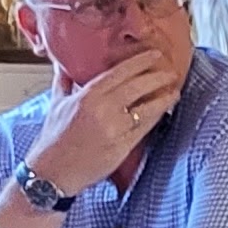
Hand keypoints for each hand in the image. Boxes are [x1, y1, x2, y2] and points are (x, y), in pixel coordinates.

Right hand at [28, 48, 182, 191]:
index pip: (120, 72)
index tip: (155, 55)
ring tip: (174, 90)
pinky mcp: (121, 146)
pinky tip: (164, 111)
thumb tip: (63, 66)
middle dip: (157, 77)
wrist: (52, 172)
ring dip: (163, 97)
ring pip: (146, 107)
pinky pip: (145, 127)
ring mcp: (113, 127)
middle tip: (171, 71)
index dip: (141, 62)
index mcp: (87, 95)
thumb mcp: (56, 105)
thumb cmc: (53, 140)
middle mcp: (102, 108)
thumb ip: (63, 82)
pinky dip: (156, 117)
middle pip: (137, 86)